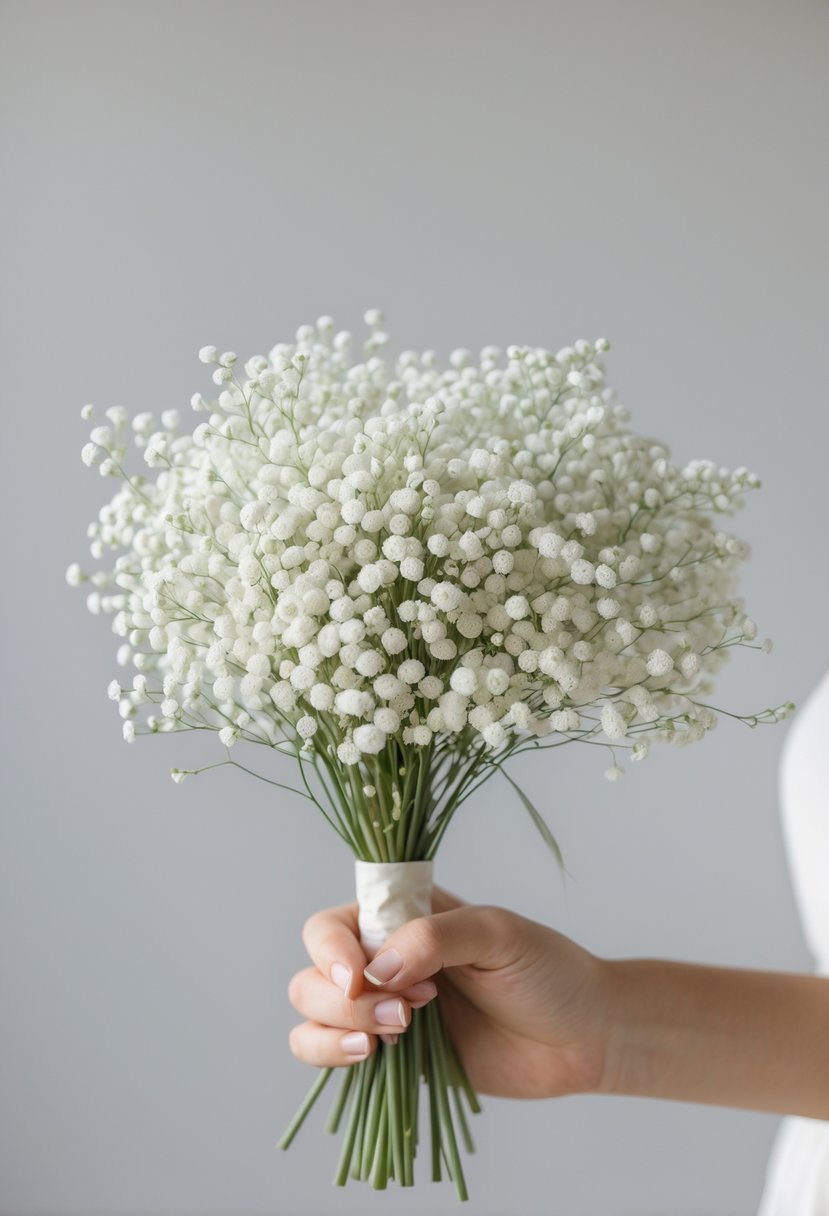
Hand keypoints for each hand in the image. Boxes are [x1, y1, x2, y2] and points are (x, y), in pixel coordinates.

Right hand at [287, 885, 610, 1098]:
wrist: (583, 1037)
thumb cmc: (548, 972)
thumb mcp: (499, 935)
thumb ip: (437, 938)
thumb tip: (377, 970)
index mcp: (403, 915)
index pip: (334, 921)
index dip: (330, 948)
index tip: (357, 975)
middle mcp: (383, 958)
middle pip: (314, 971)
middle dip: (342, 998)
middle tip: (406, 1013)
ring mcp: (383, 1009)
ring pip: (312, 1014)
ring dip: (336, 1028)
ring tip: (399, 1035)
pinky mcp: (392, 1057)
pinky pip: (329, 1055)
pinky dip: (331, 1059)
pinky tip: (374, 1060)